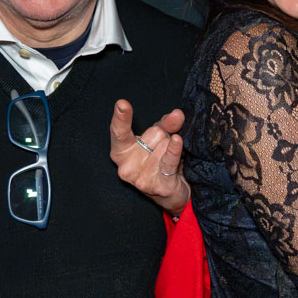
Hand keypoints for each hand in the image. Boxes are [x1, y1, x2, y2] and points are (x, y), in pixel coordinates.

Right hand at [110, 100, 189, 215]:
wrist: (170, 194)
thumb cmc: (159, 161)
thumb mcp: (159, 138)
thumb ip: (166, 125)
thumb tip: (177, 114)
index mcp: (120, 151)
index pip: (119, 131)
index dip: (121, 118)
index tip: (122, 104)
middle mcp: (126, 166)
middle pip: (154, 133)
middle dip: (165, 136)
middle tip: (164, 148)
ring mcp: (140, 178)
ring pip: (165, 144)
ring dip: (173, 148)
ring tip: (170, 160)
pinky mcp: (157, 186)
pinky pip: (169, 160)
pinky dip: (175, 150)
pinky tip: (178, 141)